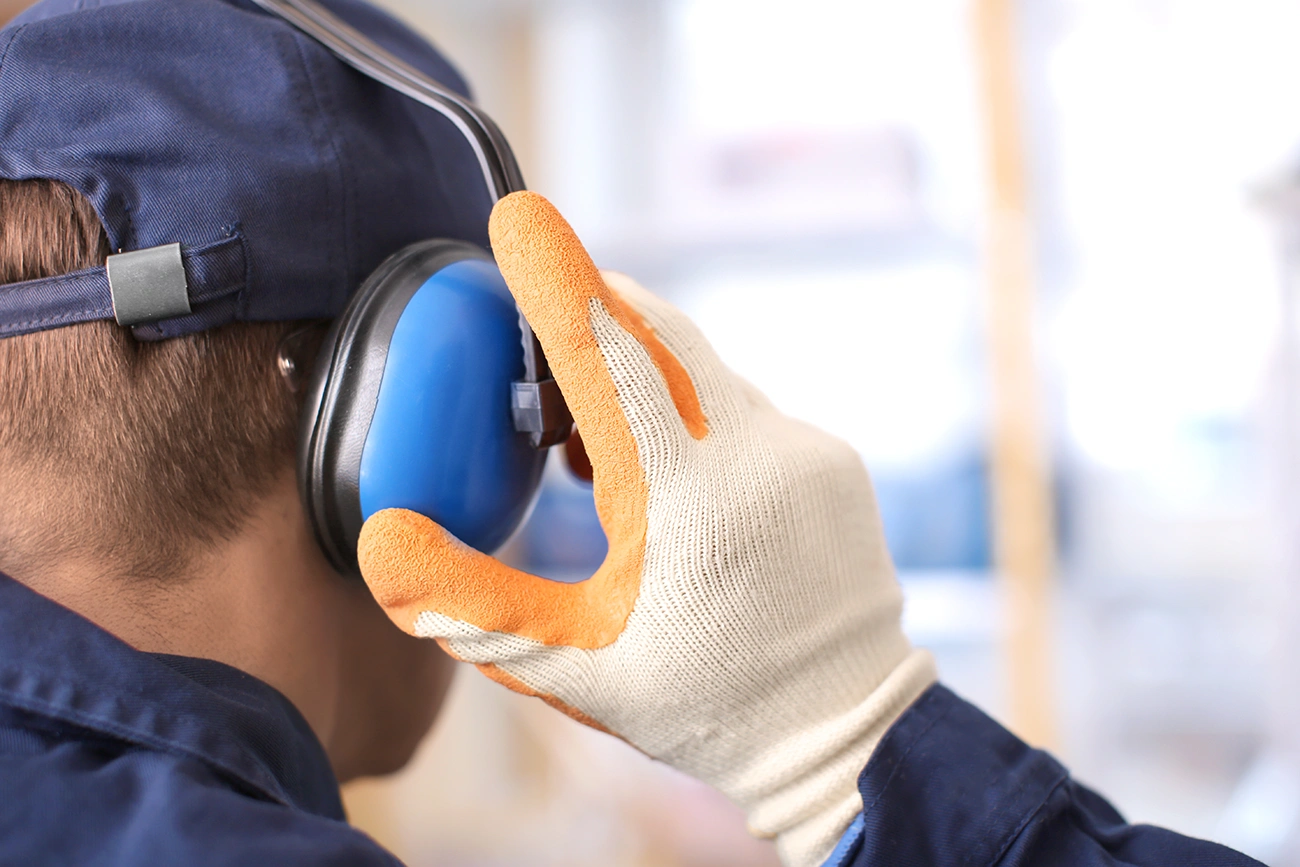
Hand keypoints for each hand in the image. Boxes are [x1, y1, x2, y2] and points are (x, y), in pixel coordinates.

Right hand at [357, 191, 935, 866]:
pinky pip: (740, 401)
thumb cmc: (707, 705)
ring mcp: (805, 450)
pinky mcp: (827, 459)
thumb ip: (474, 607)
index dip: (557, 280)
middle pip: (659, 334)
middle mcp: (759, 455)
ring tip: (580, 439)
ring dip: (636, 370)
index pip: (609, 358)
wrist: (845, 731)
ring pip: (701, 366)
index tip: (520, 216)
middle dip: (589, 313)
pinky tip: (657, 463)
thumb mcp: (576, 669)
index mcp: (689, 502)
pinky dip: (687, 406)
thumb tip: (384, 545)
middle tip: (532, 344)